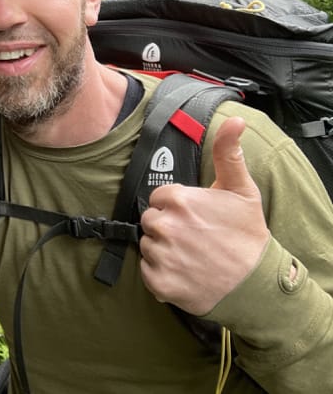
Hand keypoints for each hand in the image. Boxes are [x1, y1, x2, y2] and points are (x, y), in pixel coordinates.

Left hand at [139, 117, 270, 315]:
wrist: (257, 284)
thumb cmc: (247, 236)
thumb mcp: (241, 190)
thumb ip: (228, 153)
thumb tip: (234, 121)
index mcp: (179, 199)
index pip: (159, 197)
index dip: (176, 208)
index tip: (195, 218)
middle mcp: (166, 225)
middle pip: (150, 220)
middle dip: (167, 227)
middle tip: (194, 238)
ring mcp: (161, 254)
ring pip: (147, 245)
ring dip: (164, 250)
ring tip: (191, 255)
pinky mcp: (159, 281)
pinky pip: (147, 271)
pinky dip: (161, 274)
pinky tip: (184, 272)